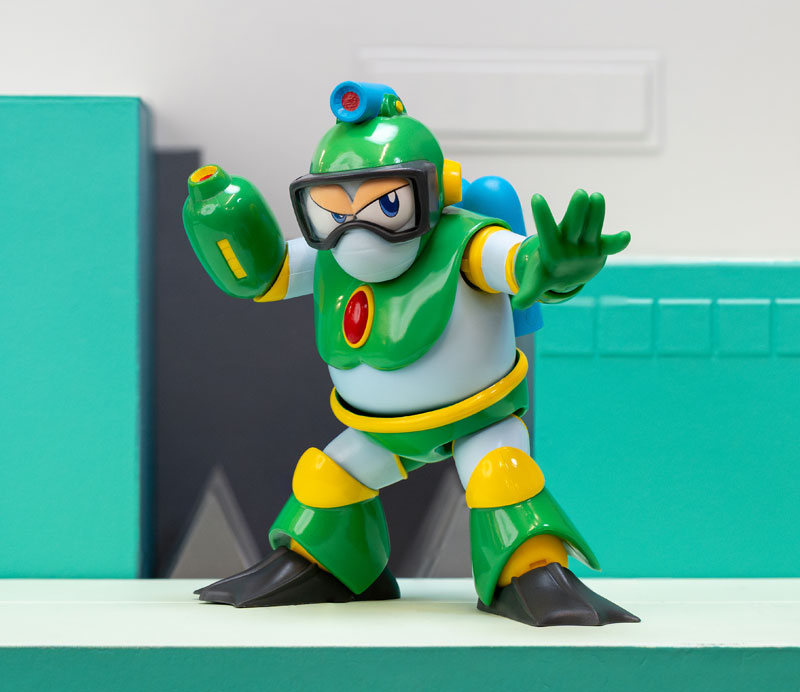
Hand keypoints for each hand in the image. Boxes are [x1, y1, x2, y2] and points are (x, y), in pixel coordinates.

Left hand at [512, 190, 629, 309]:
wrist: (565, 271)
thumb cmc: (548, 273)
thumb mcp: (537, 283)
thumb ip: (528, 292)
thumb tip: (518, 306)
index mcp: (551, 247)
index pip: (546, 230)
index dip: (542, 215)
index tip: (536, 197)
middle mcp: (569, 241)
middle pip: (572, 225)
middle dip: (576, 211)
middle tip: (580, 193)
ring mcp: (585, 243)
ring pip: (591, 228)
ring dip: (596, 214)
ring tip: (597, 197)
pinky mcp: (600, 249)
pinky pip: (610, 245)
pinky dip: (618, 242)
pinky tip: (625, 237)